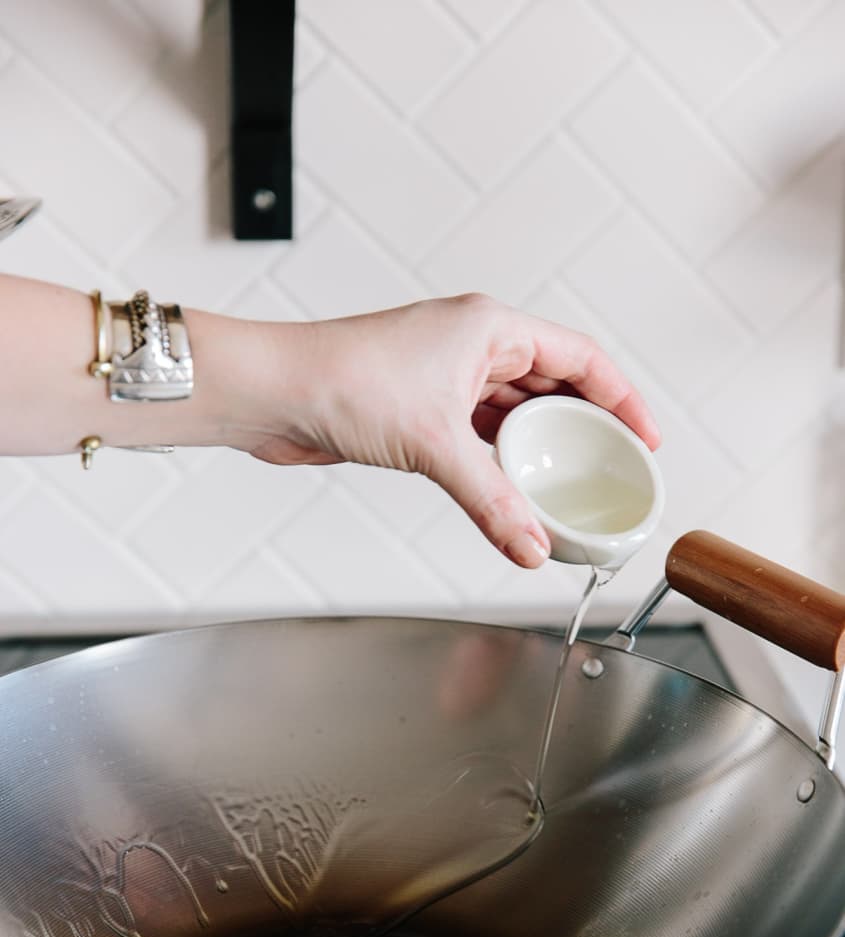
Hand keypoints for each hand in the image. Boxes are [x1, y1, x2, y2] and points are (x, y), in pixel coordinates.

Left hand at [237, 294, 659, 569]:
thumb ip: (491, 500)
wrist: (273, 394)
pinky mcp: (421, 411)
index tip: (644, 438)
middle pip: (552, 387)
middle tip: (610, 471)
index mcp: (490, 329)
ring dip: (538, 452)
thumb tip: (530, 545)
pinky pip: (479, 440)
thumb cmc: (341, 381)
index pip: (581, 358)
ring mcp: (446, 379)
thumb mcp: (434, 445)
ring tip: (568, 490)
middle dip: (583, 429)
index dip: (621, 398)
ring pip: (513, 416)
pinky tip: (513, 493)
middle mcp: (473, 347)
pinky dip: (500, 466)